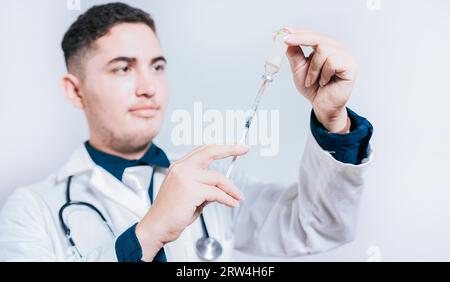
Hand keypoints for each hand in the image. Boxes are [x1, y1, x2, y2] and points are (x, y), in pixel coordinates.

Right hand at [136, 144, 248, 260]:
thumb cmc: (170, 214)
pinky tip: (231, 203)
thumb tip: (220, 188)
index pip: (203, 150)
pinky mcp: (191, 190)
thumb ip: (203, 187)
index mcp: (179, 166)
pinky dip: (227, 199)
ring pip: (218, 178)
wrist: (156, 227)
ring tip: (238, 196)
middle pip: (210, 151)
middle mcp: (181, 168)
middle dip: (230, 149)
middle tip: (243, 149)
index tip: (234, 147)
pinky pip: (217, 193)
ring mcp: (185, 178)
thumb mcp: (188, 195)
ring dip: (232, 188)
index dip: (220, 147)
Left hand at [284, 28, 357, 132]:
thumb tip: (286, 39)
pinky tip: (324, 82)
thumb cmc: (313, 88)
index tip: (283, 32)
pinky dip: (323, 74)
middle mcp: (337, 48)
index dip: (298, 32)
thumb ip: (294, 54)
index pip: (312, 34)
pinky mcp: (350, 66)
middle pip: (317, 37)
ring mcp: (345, 56)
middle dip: (299, 39)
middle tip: (285, 42)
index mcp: (326, 46)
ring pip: (323, 49)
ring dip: (313, 68)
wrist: (322, 106)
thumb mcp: (299, 69)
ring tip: (312, 80)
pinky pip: (332, 62)